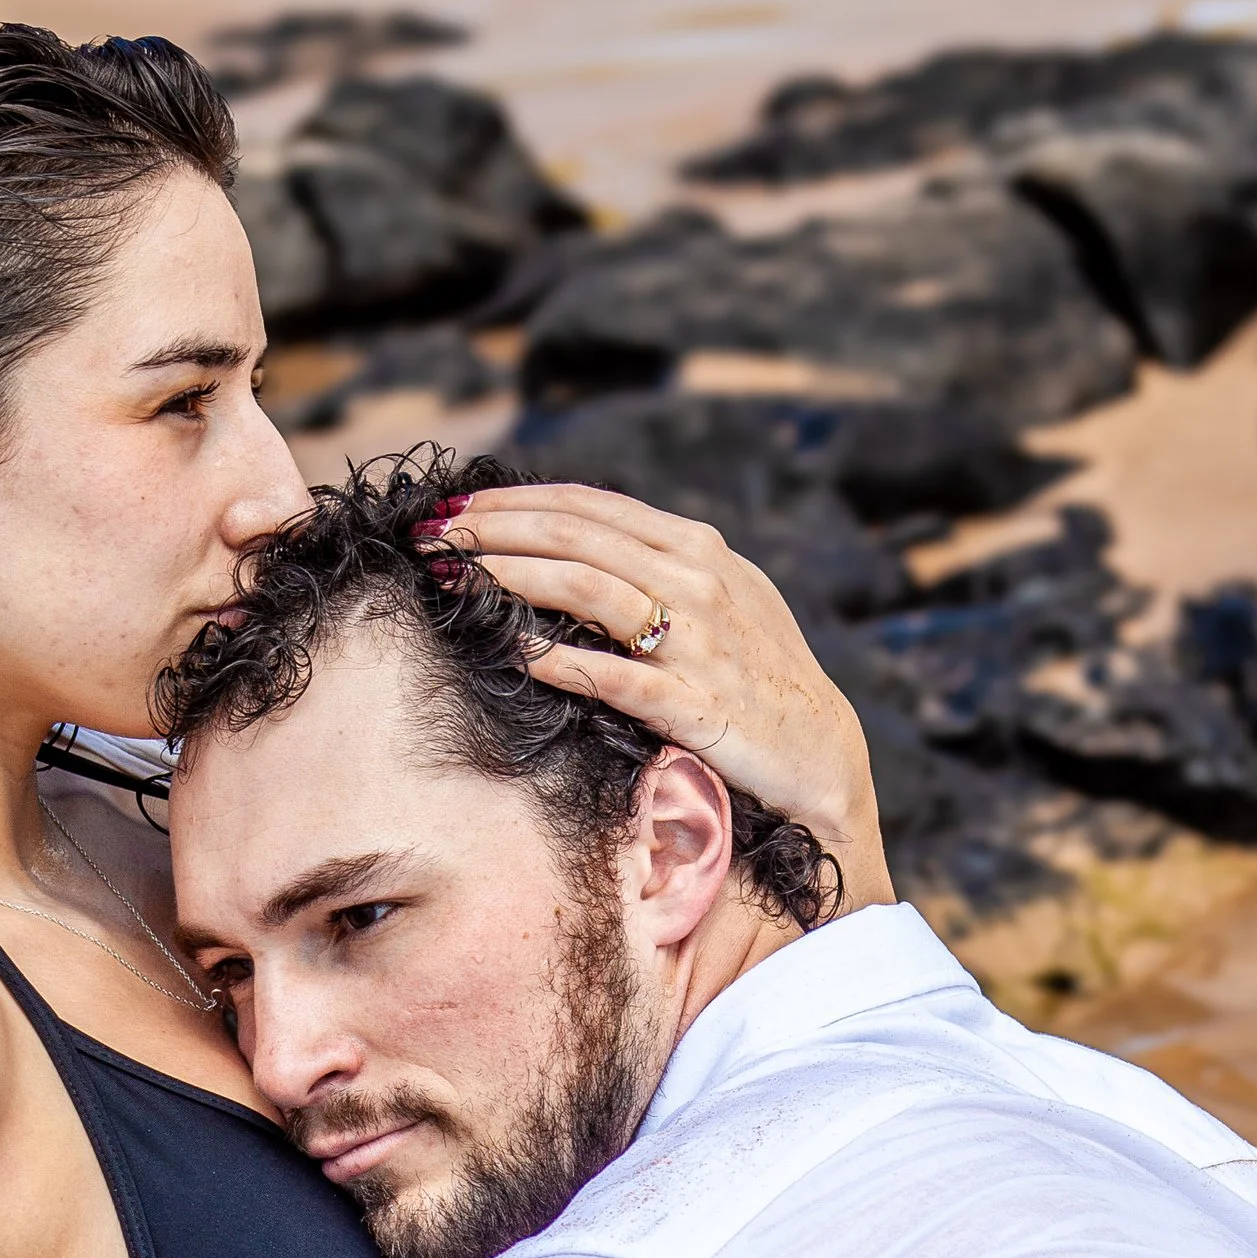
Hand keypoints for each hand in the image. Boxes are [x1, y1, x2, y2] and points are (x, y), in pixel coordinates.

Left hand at [427, 483, 892, 910]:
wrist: (820, 756)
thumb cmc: (762, 678)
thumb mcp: (723, 599)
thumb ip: (661, 567)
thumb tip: (579, 545)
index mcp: (696, 549)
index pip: (590, 507)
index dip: (517, 502)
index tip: (460, 508)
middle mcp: (695, 581)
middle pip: (576, 537)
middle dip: (496, 530)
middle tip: (436, 535)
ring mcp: (695, 641)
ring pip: (586, 588)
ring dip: (512, 577)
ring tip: (455, 576)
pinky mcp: (692, 704)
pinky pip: (611, 674)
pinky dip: (557, 659)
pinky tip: (510, 651)